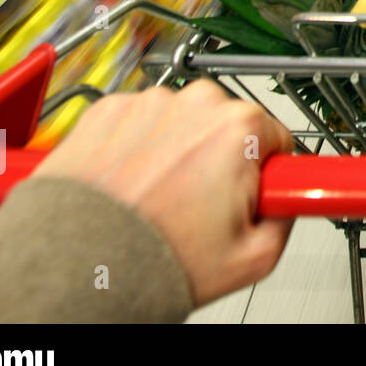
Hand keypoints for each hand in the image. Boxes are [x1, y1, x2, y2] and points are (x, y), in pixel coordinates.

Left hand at [32, 80, 294, 305]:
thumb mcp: (254, 258)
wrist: (75, 263)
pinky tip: (130, 185)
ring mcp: (148, 102)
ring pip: (181, 124)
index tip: (253, 191)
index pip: (279, 139)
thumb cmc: (152, 258)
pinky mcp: (107, 109)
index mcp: (240, 127)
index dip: (267, 173)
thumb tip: (290, 203)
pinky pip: (137, 123)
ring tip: (158, 200)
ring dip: (176, 152)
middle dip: (221, 161)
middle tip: (201, 207)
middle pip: (228, 127)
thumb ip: (288, 219)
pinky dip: (135, 147)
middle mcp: (196, 102)